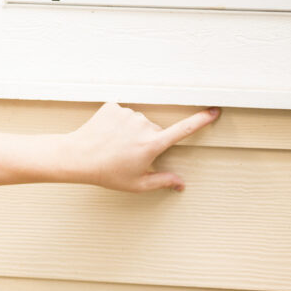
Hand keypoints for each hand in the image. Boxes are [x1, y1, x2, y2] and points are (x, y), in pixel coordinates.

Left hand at [66, 102, 219, 192]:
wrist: (76, 158)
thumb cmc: (106, 173)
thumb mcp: (136, 183)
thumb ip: (162, 182)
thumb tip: (181, 184)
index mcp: (152, 144)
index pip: (184, 130)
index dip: (201, 120)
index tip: (214, 111)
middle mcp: (143, 125)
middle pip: (154, 129)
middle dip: (146, 140)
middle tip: (126, 154)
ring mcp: (128, 113)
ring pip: (137, 121)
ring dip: (129, 131)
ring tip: (113, 145)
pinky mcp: (113, 106)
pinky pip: (121, 113)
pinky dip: (116, 122)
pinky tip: (106, 134)